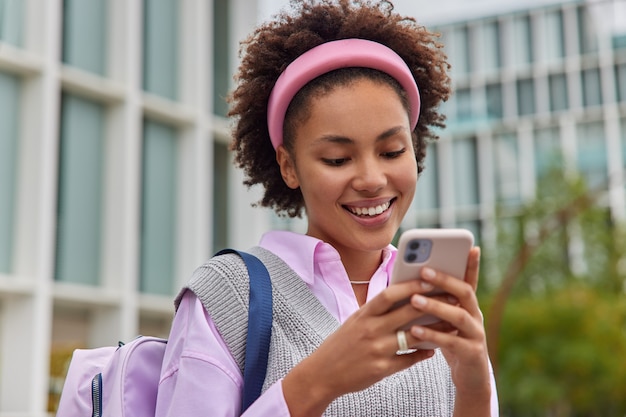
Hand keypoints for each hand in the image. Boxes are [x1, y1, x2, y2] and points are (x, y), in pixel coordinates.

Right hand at [282, 278, 441, 416]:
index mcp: (363, 314)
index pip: (389, 294)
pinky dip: (422, 354)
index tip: (429, 278)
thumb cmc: (342, 343)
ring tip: (451, 324)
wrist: (322, 373)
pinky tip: (433, 350)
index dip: (410, 285)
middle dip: (431, 304)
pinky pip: (408, 360)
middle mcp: (370, 330)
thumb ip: (377, 311)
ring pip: (413, 337)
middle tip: (451, 296)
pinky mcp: (381, 369)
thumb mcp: (355, 321)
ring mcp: (376, 350)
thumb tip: (404, 296)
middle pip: (406, 313)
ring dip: (435, 330)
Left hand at [407, 247, 491, 415]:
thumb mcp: (443, 320)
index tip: (470, 246)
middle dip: (444, 279)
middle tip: (423, 270)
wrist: (470, 378)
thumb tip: (410, 281)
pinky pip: (452, 342)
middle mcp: (476, 315)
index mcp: (468, 305)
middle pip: (464, 292)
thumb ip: (434, 302)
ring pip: (459, 315)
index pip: (469, 279)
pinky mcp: (471, 353)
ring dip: (436, 306)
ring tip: (414, 300)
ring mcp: (476, 334)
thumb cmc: (451, 343)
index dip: (471, 264)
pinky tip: (415, 330)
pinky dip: (433, 335)